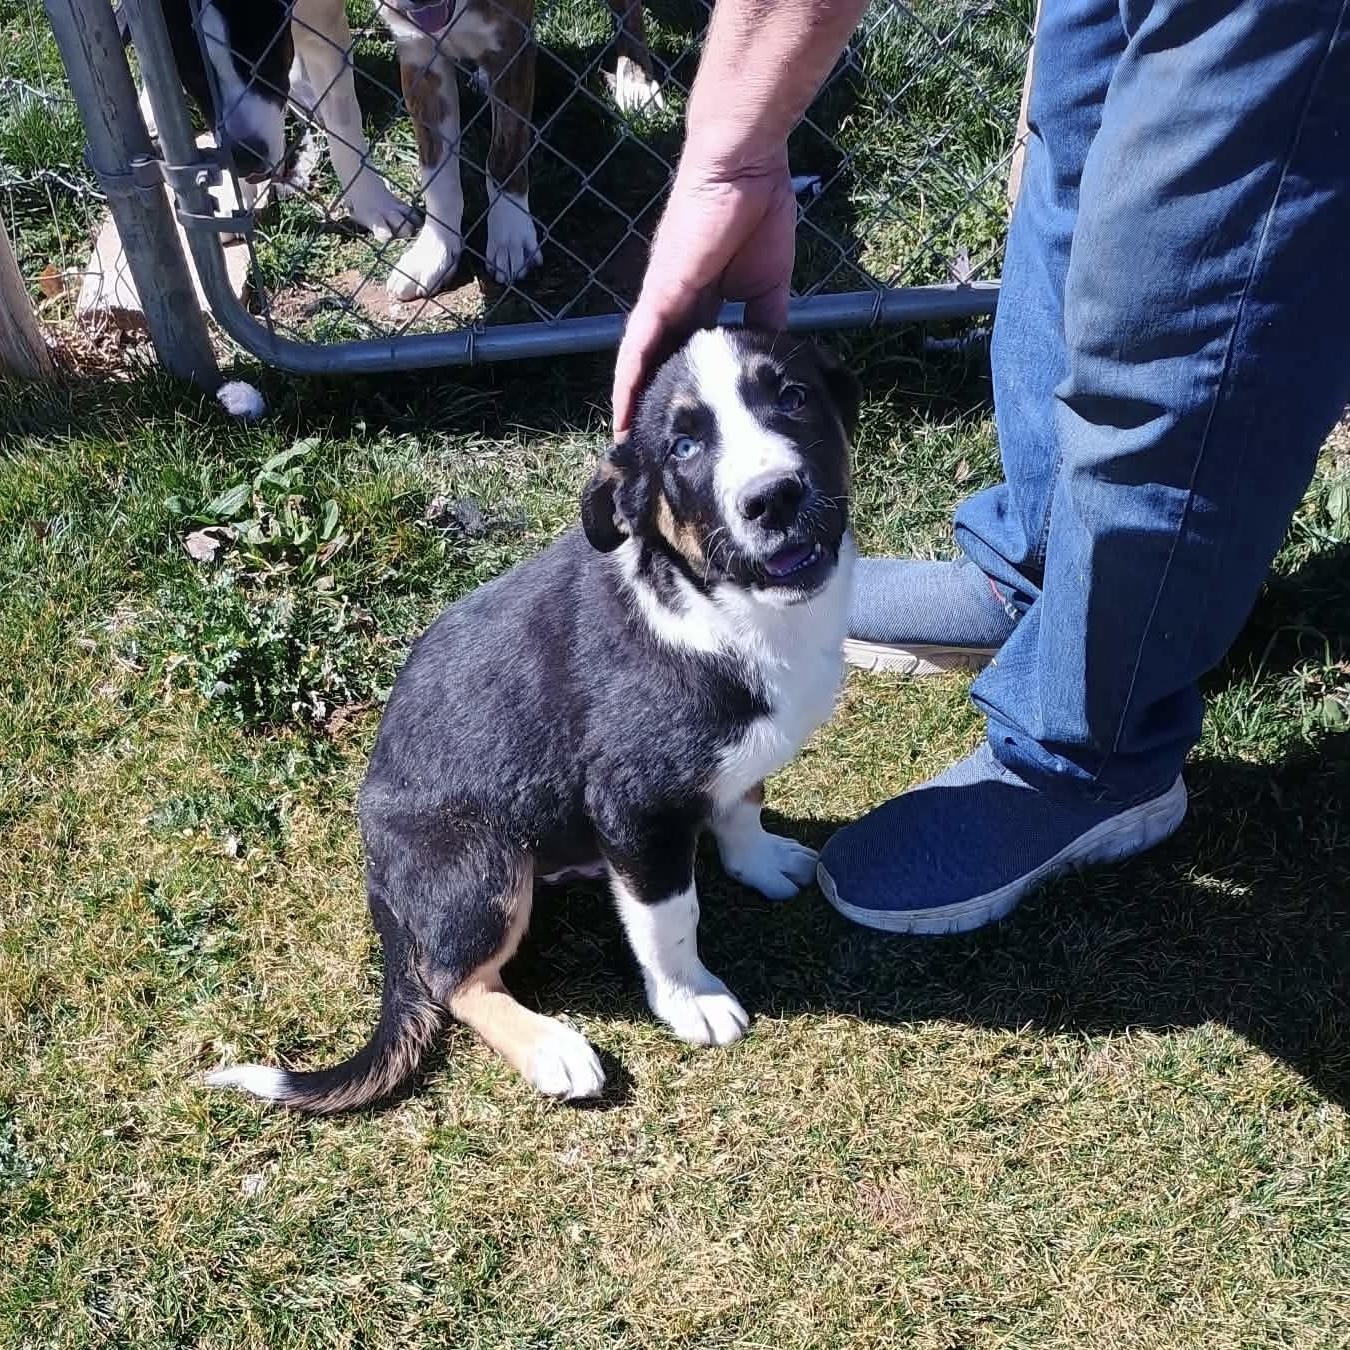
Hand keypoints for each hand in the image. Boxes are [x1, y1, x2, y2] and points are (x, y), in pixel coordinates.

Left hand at [612, 149, 796, 435]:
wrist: (745, 171)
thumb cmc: (759, 213)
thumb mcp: (768, 287)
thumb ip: (763, 323)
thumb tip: (768, 359)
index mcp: (703, 302)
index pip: (687, 355)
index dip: (684, 387)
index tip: (686, 422)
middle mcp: (675, 305)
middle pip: (658, 363)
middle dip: (653, 401)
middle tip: (649, 443)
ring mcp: (662, 301)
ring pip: (640, 362)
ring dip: (632, 401)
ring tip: (629, 441)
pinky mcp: (658, 296)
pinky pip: (636, 347)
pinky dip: (627, 380)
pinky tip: (622, 412)